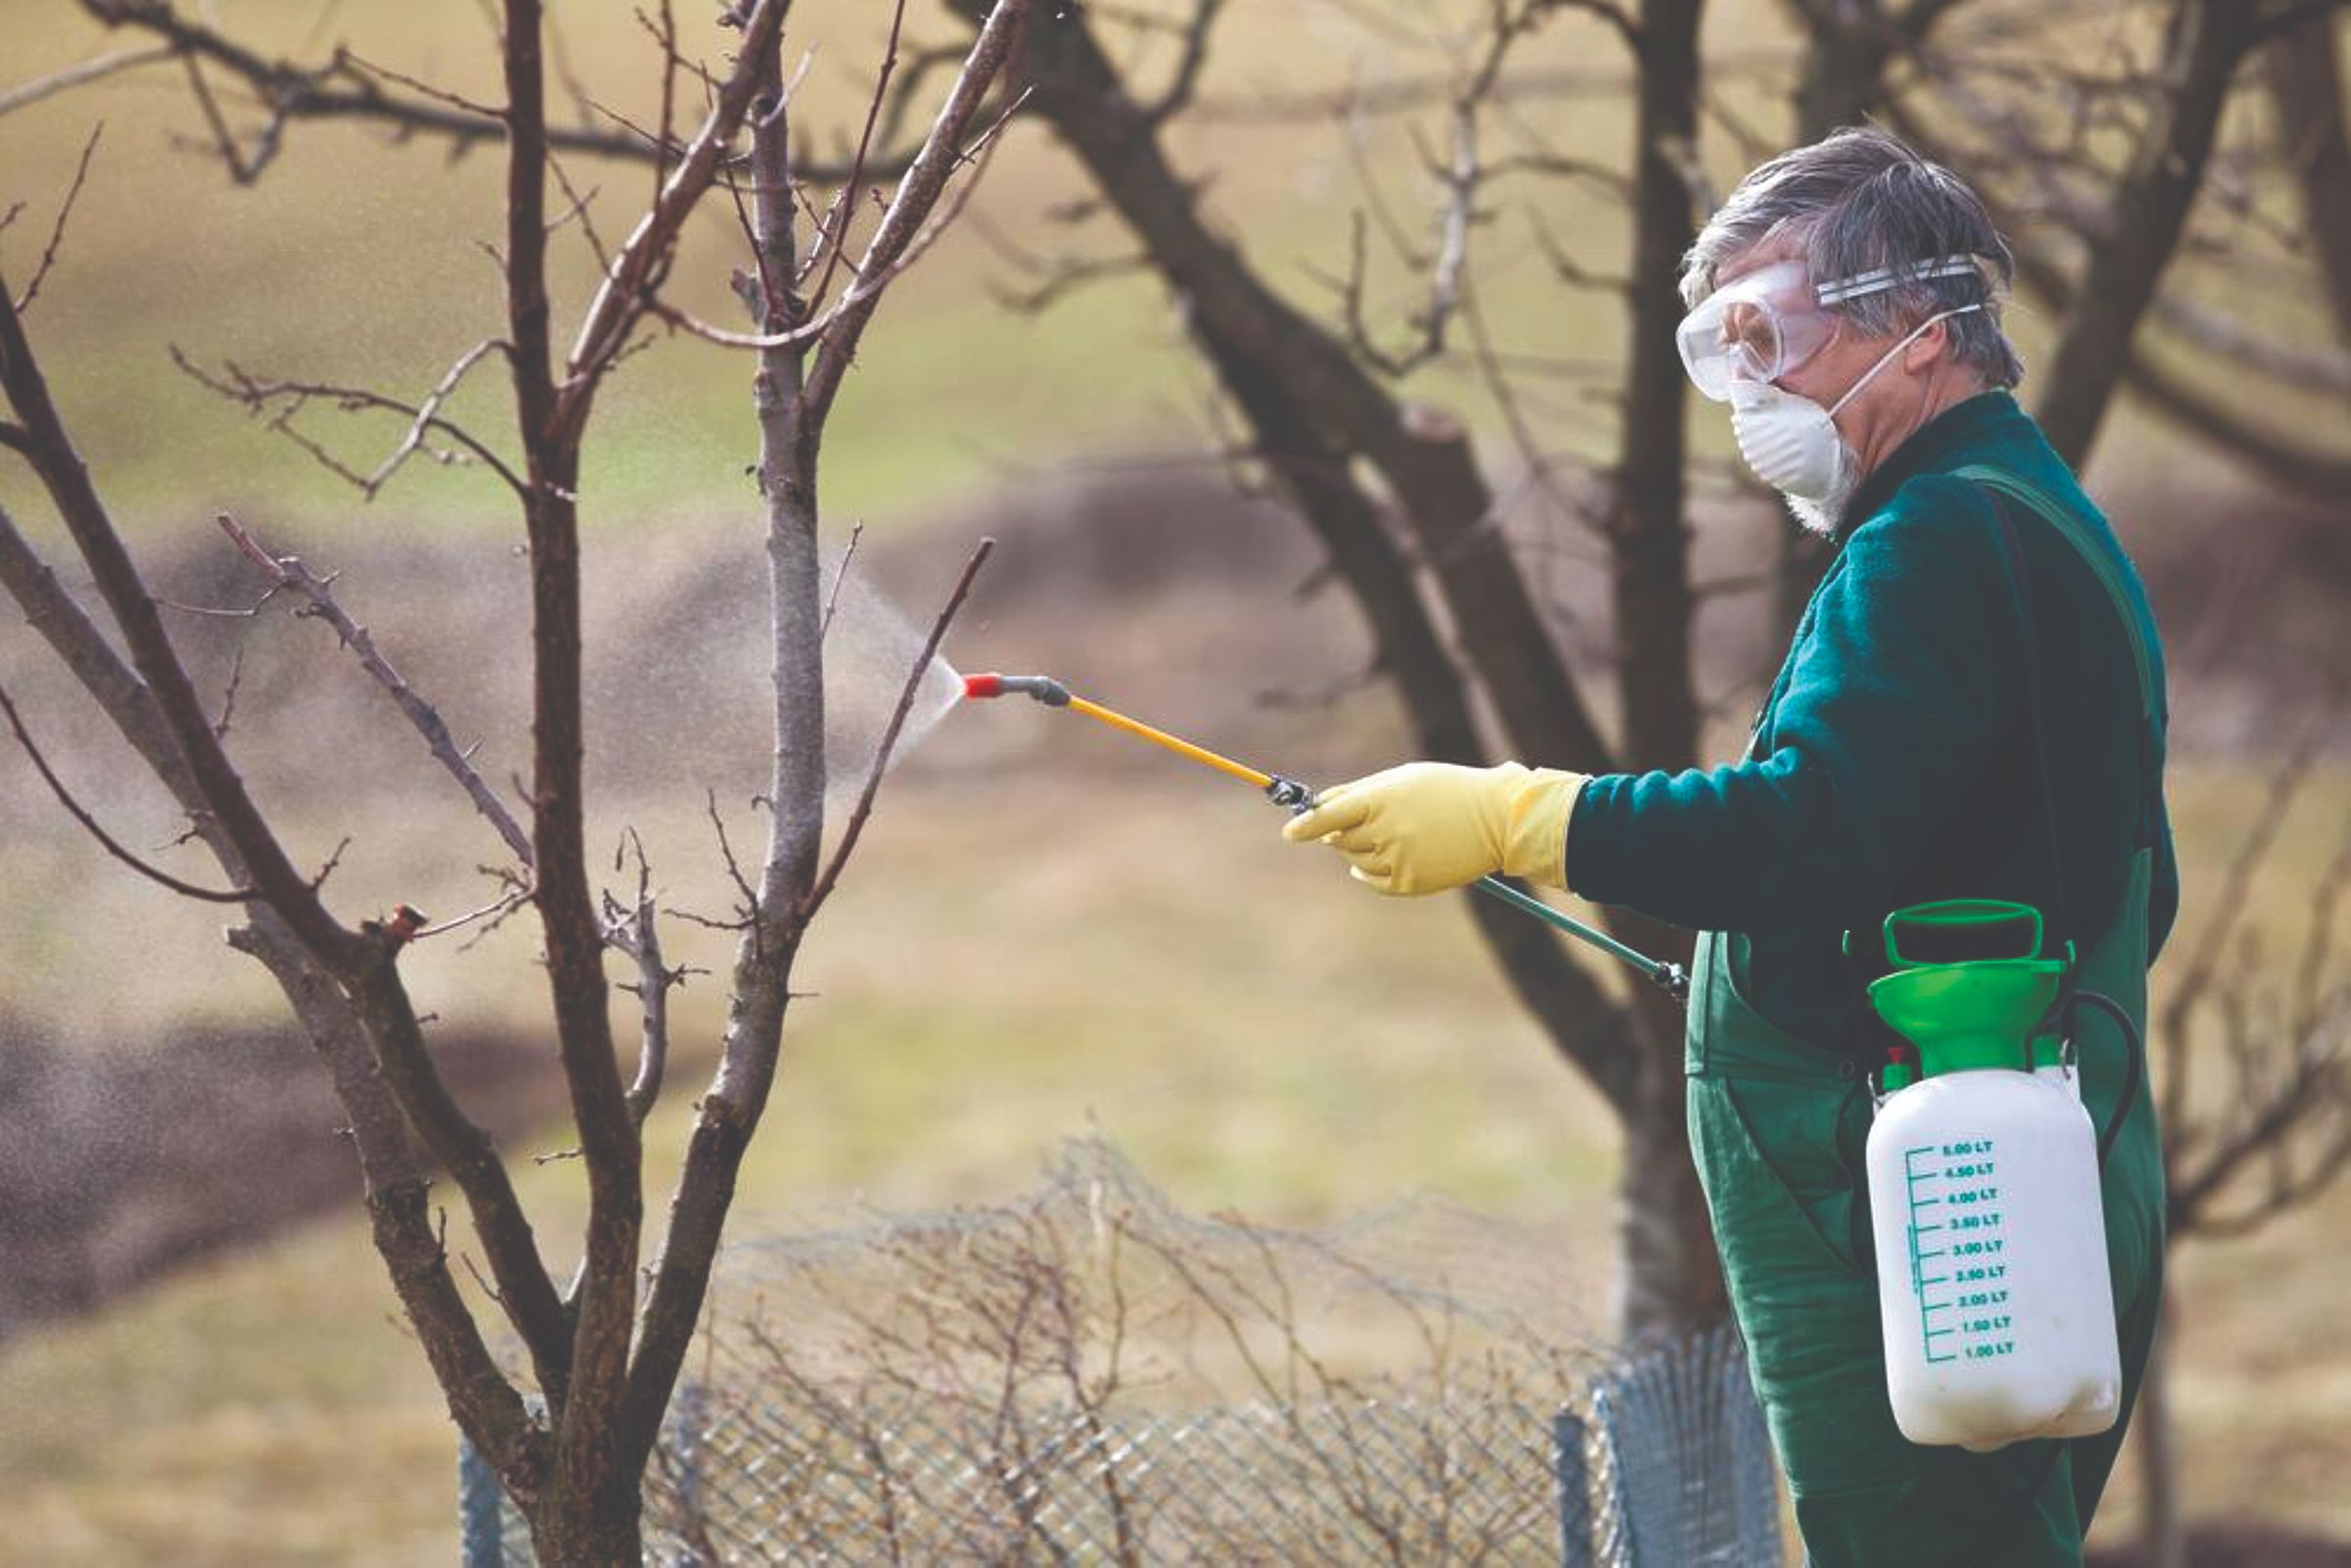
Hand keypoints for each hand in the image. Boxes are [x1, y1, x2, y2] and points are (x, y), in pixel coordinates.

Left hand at [1281, 761, 1586, 895]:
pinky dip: (1369, 874)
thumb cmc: (1446, 791)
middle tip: (1369, 821)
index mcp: (1382, 799)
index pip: (1330, 815)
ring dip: (1362, 849)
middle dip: (1343, 831)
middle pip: (1339, 839)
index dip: (1305, 824)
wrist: (1496, 819)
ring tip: (1395, 834)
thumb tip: (1319, 810)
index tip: (1289, 833)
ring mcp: (1398, 859)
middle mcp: (1387, 831)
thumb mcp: (1402, 779)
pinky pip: (1373, 882)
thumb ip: (1358, 792)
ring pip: (1355, 860)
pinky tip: (1385, 859)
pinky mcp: (1410, 883)